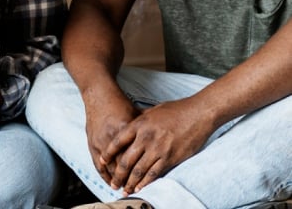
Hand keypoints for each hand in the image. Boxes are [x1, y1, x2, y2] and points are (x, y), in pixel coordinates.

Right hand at [84, 95, 139, 187]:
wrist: (99, 94)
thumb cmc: (120, 103)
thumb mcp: (137, 115)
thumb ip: (146, 131)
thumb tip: (160, 141)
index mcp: (125, 128)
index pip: (134, 155)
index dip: (139, 170)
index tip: (145, 181)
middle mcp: (111, 136)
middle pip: (120, 164)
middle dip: (127, 179)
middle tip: (132, 189)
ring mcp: (100, 140)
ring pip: (108, 166)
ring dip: (114, 179)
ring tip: (121, 188)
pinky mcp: (92, 141)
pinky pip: (97, 162)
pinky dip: (103, 173)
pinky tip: (108, 180)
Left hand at [98, 97, 213, 194]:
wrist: (198, 113)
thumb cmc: (176, 110)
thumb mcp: (152, 111)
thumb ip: (140, 121)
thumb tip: (130, 125)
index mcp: (139, 124)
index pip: (118, 141)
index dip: (109, 153)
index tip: (103, 161)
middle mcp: (146, 137)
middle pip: (126, 159)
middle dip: (118, 174)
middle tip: (113, 183)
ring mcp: (158, 149)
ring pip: (139, 170)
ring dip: (130, 182)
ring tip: (124, 190)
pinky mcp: (171, 158)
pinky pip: (155, 174)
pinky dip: (146, 183)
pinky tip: (140, 188)